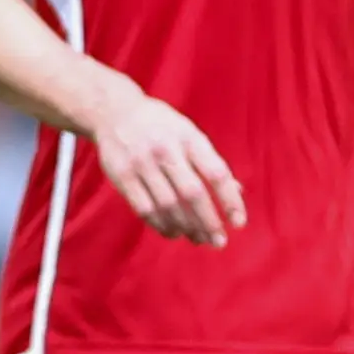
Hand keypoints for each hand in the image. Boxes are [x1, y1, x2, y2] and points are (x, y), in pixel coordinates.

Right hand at [88, 81, 246, 246]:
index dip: (230, 200)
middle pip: (192, 194)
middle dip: (208, 222)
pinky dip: (162, 226)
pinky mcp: (122, 177)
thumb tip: (237, 191)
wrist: (114, 112)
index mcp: (188, 137)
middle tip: (219, 241)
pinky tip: (174, 232)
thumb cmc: (161, 127)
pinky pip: (145, 209)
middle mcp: (165, 149)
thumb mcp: (189, 133)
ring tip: (198, 239)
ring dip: (186, 228)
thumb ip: (210, 161)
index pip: (216, 172)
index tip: (238, 223)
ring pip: (168, 206)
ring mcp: (141, 163)